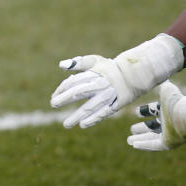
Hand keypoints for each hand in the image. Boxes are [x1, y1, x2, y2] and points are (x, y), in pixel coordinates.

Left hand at [50, 34, 184, 128]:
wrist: (133, 74)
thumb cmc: (109, 68)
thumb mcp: (94, 61)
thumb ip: (78, 63)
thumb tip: (61, 65)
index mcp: (92, 74)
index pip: (73, 82)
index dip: (62, 89)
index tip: (54, 96)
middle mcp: (98, 85)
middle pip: (78, 93)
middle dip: (65, 99)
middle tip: (53, 104)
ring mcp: (107, 96)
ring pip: (89, 107)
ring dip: (77, 116)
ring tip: (66, 124)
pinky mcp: (115, 105)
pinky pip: (102, 113)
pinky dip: (93, 119)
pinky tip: (83, 125)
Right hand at [127, 81, 185, 150]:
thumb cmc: (179, 102)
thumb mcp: (167, 90)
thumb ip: (162, 86)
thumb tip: (161, 78)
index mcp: (170, 109)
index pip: (156, 110)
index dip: (146, 111)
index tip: (135, 112)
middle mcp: (170, 122)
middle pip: (154, 126)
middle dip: (143, 128)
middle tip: (133, 129)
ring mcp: (170, 133)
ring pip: (153, 137)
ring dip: (141, 138)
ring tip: (129, 140)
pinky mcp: (169, 143)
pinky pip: (155, 145)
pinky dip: (144, 145)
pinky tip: (135, 145)